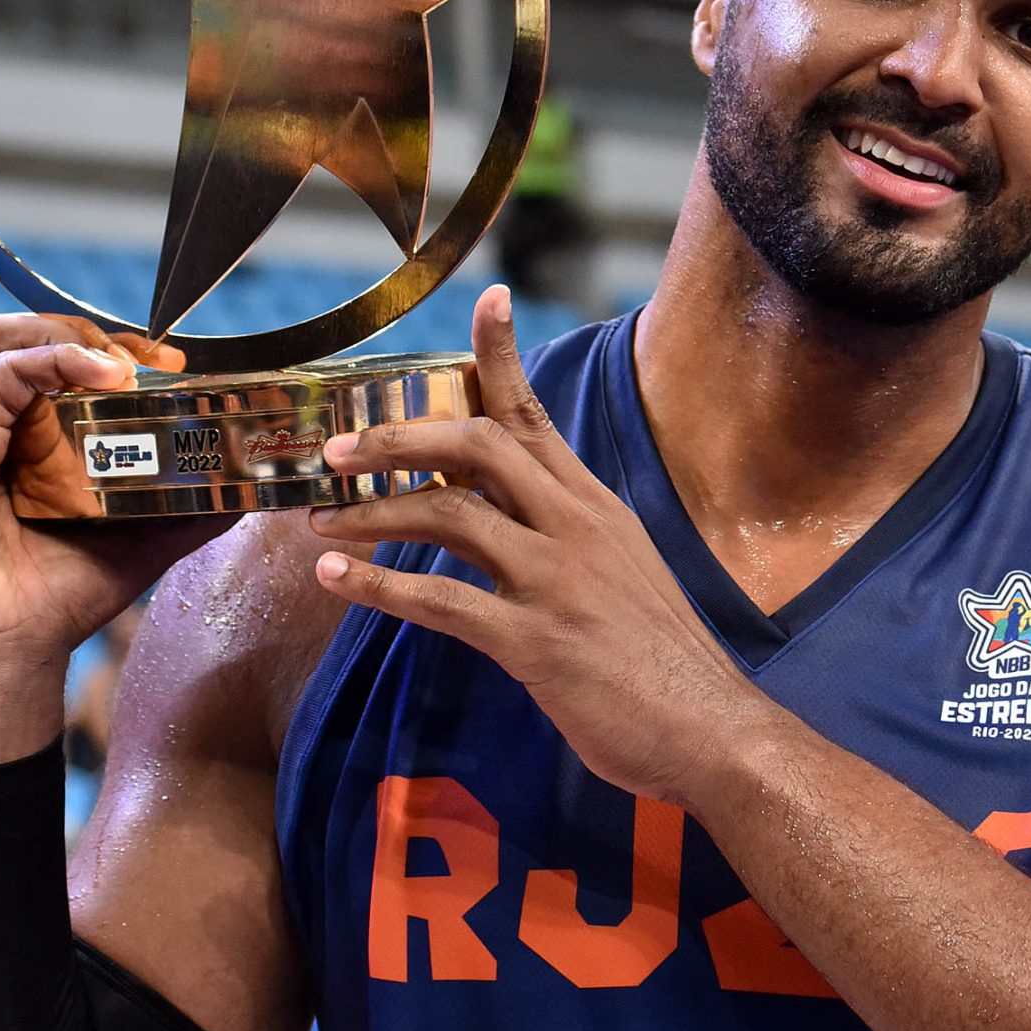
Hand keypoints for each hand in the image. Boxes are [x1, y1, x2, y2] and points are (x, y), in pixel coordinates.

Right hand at [0, 313, 230, 766]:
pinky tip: (103, 377)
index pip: (48, 360)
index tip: (168, 367)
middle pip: (20, 335)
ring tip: (121, 365)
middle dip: (89, 331)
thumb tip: (245, 490)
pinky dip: (53, 360)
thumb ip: (186, 512)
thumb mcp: (139, 543)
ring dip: (67, 334)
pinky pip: (0, 374)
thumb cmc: (55, 603)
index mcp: (18, 443)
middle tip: (149, 359)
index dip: (106, 350)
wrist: (2, 656)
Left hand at [310, 289, 765, 804]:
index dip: (503, 355)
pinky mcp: (535, 639)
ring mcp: (555, 580)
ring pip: (450, 516)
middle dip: (400, 439)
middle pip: (478, 446)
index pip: (537, 414)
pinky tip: (336, 580)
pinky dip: (379, 586)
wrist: (712, 729)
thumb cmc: (666, 662)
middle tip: (338, 447)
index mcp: (594, 507)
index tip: (485, 300)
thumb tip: (523, 526)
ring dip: (372, 512)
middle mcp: (573, 527)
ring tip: (318, 519)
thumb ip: (572, 540)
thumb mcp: (627, 574)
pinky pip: (441, 601)